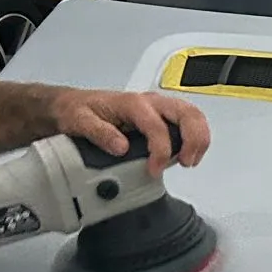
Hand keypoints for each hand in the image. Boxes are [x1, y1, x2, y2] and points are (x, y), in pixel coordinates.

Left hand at [49, 88, 211, 176]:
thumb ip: (100, 133)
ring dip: (198, 139)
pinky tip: (186, 154)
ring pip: (193, 116)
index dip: (161, 150)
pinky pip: (188, 122)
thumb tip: (120, 147)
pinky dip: (194, 138)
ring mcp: (159, 108)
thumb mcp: (79, 121)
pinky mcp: (161, 116)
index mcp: (133, 103)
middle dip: (194, 139)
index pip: (158, 126)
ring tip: (189, 160)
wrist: (73, 105)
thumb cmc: (78, 110)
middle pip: (187, 114)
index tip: (154, 169)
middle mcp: (150, 102)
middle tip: (186, 162)